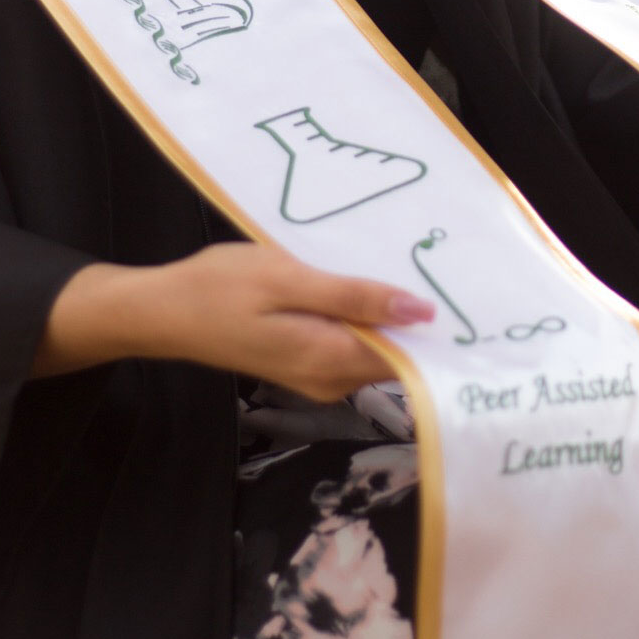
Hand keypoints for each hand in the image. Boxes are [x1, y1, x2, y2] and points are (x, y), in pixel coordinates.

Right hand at [34, 244, 434, 401]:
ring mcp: (317, 373)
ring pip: (373, 343)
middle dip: (417, 315)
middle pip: (395, 352)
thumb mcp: (290, 278)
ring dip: (387, 309)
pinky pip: (350, 338)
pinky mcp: (305, 359)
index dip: (442, 333)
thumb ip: (355, 297)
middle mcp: (331, 378)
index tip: (476, 301)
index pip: (409, 359)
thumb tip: (422, 313)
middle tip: (446, 263)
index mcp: (332, 360)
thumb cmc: (219, 289)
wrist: (162, 311)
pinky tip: (363, 276)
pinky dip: (362, 311)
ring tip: (411, 260)